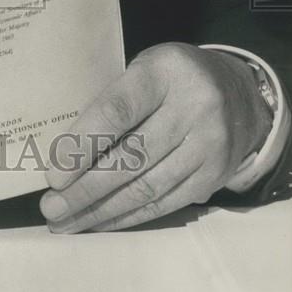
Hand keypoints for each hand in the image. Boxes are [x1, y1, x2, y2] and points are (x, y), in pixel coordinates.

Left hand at [39, 42, 271, 232]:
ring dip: (102, 210)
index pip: (117, 111)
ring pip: (147, 188)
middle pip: (131, 157)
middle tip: (51, 207)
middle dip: (85, 188)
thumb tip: (63, 153)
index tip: (53, 174)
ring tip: (67, 221)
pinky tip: (102, 222)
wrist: (240, 94)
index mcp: (164, 71)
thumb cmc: (171, 78)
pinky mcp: (215, 176)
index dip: (82, 144)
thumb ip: (112, 101)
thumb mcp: (143, 68)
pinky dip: (129, 216)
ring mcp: (209, 145)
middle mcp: (193, 107)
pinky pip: (165, 203)